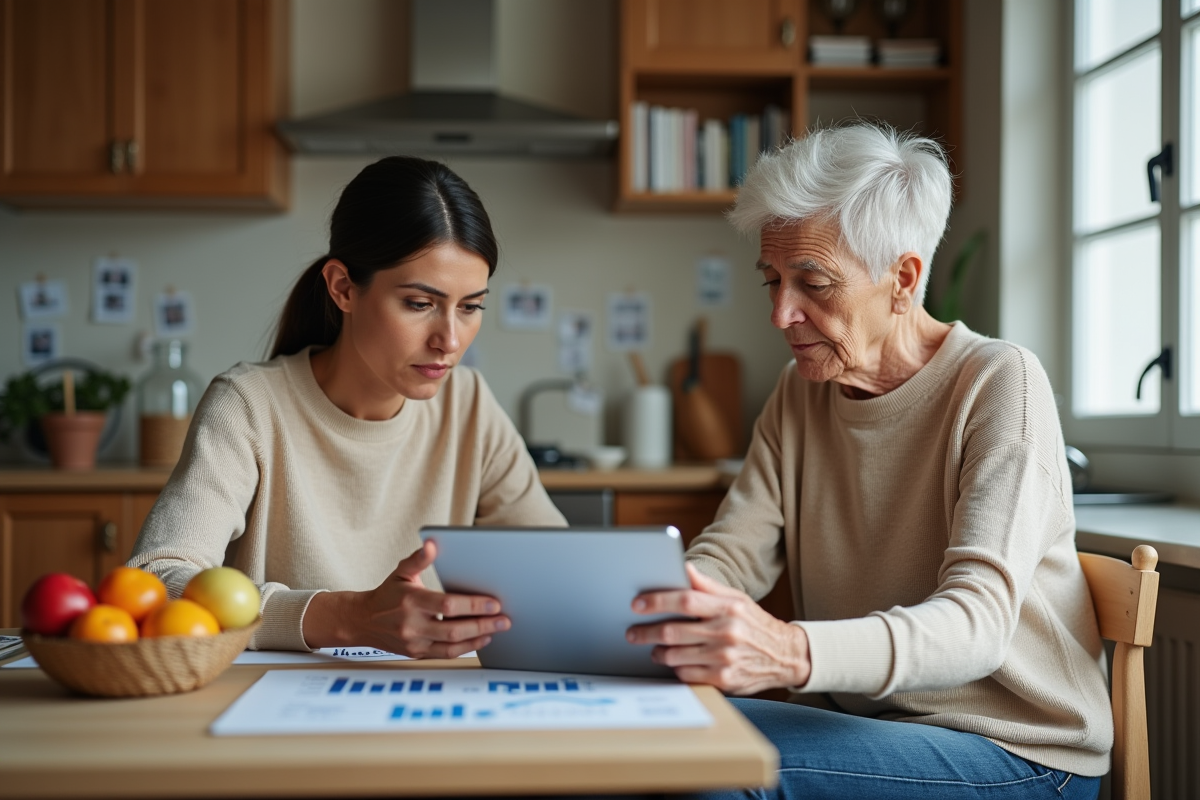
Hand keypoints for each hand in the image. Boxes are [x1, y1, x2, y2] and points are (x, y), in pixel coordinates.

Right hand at [303, 540, 509, 657]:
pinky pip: (446, 654)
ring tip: (497, 630)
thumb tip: (432, 544)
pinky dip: (466, 648)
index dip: (473, 605)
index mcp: (411, 602)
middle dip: (483, 624)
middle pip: (454, 629)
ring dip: (478, 639)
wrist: (362, 621)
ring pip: (452, 646)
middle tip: (504, 619)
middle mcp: (412, 625)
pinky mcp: (417, 654)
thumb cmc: (387, 594)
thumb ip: (418, 559)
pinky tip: (481, 639)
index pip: (448, 606)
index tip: (494, 603)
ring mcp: (414, 643)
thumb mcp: (400, 573)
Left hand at [626, 564, 809, 694]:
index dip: (657, 601)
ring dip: (658, 652)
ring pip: (675, 655)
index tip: (637, 604)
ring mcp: (725, 658)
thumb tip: (682, 567)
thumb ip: (707, 586)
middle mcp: (726, 632)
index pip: (685, 600)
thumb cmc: (754, 624)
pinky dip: (675, 668)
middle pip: (674, 631)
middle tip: (633, 633)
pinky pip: (687, 674)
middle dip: (646, 632)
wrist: (786, 656)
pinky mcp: (724, 680)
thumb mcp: (736, 599)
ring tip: (654, 649)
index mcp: (728, 608)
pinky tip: (674, 663)